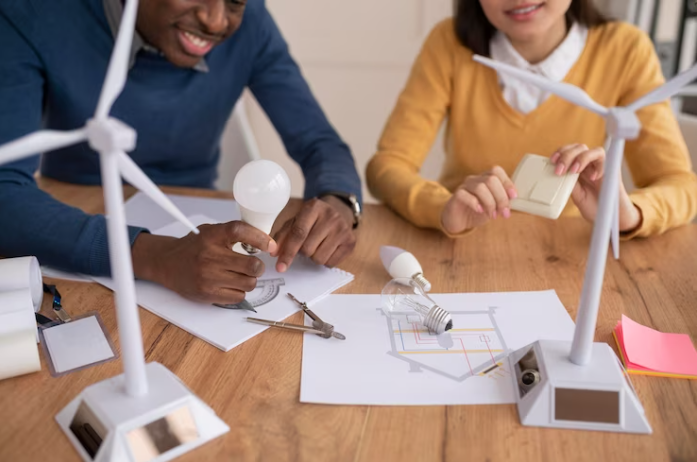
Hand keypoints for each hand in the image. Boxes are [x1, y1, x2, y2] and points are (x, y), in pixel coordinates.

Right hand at [132, 221, 276, 304]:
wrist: (167, 263)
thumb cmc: (194, 247)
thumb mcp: (211, 231)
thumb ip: (234, 233)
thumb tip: (266, 241)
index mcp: (211, 236)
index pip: (240, 231)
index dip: (260, 238)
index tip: (270, 246)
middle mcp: (209, 256)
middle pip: (252, 265)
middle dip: (258, 267)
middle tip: (254, 266)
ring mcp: (208, 277)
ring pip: (248, 283)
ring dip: (249, 280)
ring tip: (240, 275)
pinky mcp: (207, 294)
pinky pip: (238, 296)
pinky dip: (239, 291)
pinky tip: (230, 284)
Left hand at [271, 196, 355, 271]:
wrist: (338, 212)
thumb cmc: (313, 219)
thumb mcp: (295, 221)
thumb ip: (283, 236)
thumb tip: (274, 254)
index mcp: (313, 208)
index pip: (298, 233)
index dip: (288, 252)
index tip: (280, 266)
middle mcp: (330, 216)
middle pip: (308, 249)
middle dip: (303, 252)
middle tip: (307, 243)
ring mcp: (343, 229)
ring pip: (319, 258)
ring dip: (314, 256)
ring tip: (318, 244)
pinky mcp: (351, 241)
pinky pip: (331, 263)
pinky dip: (325, 260)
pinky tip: (328, 248)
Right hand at [441, 166, 516, 234]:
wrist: (459, 221)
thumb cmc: (478, 212)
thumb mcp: (494, 206)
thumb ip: (503, 201)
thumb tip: (514, 200)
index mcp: (485, 179)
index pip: (497, 171)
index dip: (507, 183)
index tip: (514, 197)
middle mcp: (475, 180)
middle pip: (491, 180)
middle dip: (501, 197)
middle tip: (504, 212)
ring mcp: (464, 186)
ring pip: (480, 187)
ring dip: (490, 203)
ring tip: (492, 215)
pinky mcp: (456, 196)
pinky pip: (465, 195)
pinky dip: (475, 203)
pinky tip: (480, 211)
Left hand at [551, 144, 640, 230]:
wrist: (609, 216)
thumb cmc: (593, 205)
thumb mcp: (576, 195)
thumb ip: (569, 184)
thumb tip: (559, 174)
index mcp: (577, 167)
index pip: (568, 151)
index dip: (560, 152)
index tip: (552, 161)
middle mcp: (589, 163)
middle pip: (578, 148)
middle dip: (566, 156)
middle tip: (559, 171)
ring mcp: (601, 165)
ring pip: (592, 150)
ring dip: (580, 158)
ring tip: (574, 171)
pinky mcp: (612, 169)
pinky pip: (606, 160)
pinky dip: (598, 167)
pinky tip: (593, 178)